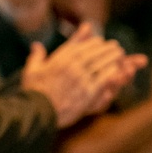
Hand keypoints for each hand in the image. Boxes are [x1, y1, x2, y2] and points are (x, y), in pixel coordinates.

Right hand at [22, 23, 145, 126]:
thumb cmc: (33, 92)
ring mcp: (81, 78)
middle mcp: (72, 65)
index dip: (92, 42)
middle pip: (94, 52)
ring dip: (112, 57)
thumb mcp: (31, 70)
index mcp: (60, 59)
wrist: (37, 111)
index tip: (99, 41)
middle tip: (115, 46)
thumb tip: (36, 45)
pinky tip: (118, 69)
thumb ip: (36, 56)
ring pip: (101, 63)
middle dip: (106, 48)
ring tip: (120, 54)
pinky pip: (104, 78)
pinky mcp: (88, 91)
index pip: (80, 45)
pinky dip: (112, 72)